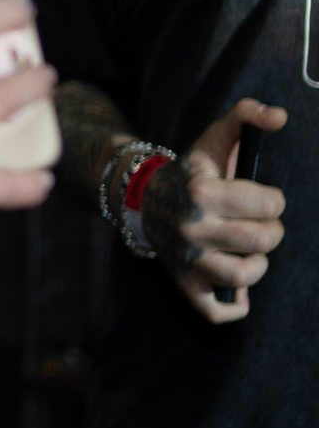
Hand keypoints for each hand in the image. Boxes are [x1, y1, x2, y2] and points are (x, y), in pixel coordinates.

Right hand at [143, 97, 286, 322]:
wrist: (146, 200)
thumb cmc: (194, 171)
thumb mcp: (217, 137)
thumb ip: (248, 115)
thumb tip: (280, 117)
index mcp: (204, 191)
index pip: (269, 204)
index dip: (275, 200)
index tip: (265, 198)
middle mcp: (193, 228)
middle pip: (263, 240)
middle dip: (271, 230)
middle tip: (261, 223)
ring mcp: (187, 259)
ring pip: (244, 276)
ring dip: (258, 264)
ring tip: (251, 251)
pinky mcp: (184, 284)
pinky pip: (216, 311)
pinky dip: (235, 305)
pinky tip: (240, 286)